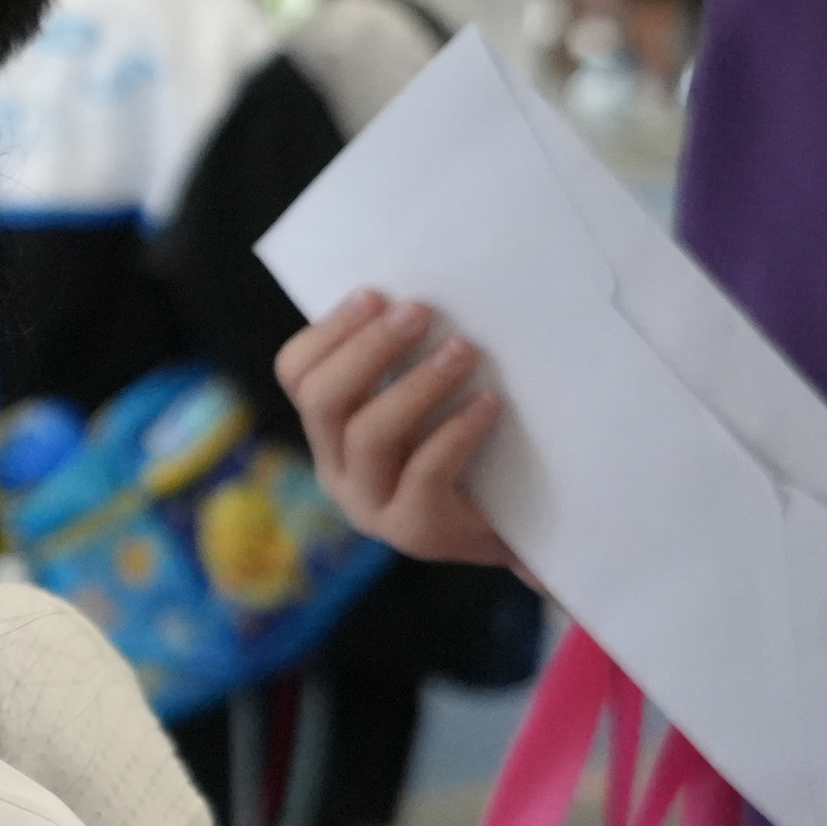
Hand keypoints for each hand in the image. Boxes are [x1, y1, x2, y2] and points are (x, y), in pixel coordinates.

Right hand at [280, 292, 515, 567]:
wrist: (530, 531)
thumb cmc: (482, 452)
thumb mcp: (432, 406)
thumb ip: (409, 367)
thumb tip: (419, 299)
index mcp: (330, 434)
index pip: (296, 375)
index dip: (330, 330)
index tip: (377, 294)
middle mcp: (337, 473)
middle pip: (323, 400)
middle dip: (369, 348)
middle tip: (420, 312)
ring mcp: (372, 508)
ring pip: (369, 435)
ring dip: (417, 384)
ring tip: (463, 351)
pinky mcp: (416, 532)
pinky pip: (426, 471)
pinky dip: (458, 429)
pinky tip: (490, 403)